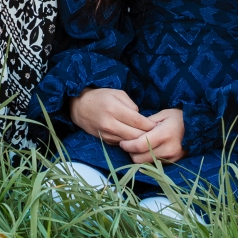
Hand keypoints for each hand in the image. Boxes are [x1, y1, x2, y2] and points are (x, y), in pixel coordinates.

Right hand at [69, 88, 184, 164]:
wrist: (79, 107)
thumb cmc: (100, 97)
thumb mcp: (116, 93)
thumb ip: (131, 105)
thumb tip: (141, 118)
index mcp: (114, 109)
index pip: (138, 122)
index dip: (151, 125)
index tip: (159, 125)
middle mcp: (110, 124)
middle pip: (136, 136)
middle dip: (148, 136)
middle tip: (157, 134)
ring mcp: (107, 134)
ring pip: (130, 143)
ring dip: (140, 142)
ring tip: (149, 137)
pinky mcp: (105, 141)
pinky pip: (122, 144)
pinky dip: (130, 142)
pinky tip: (135, 139)